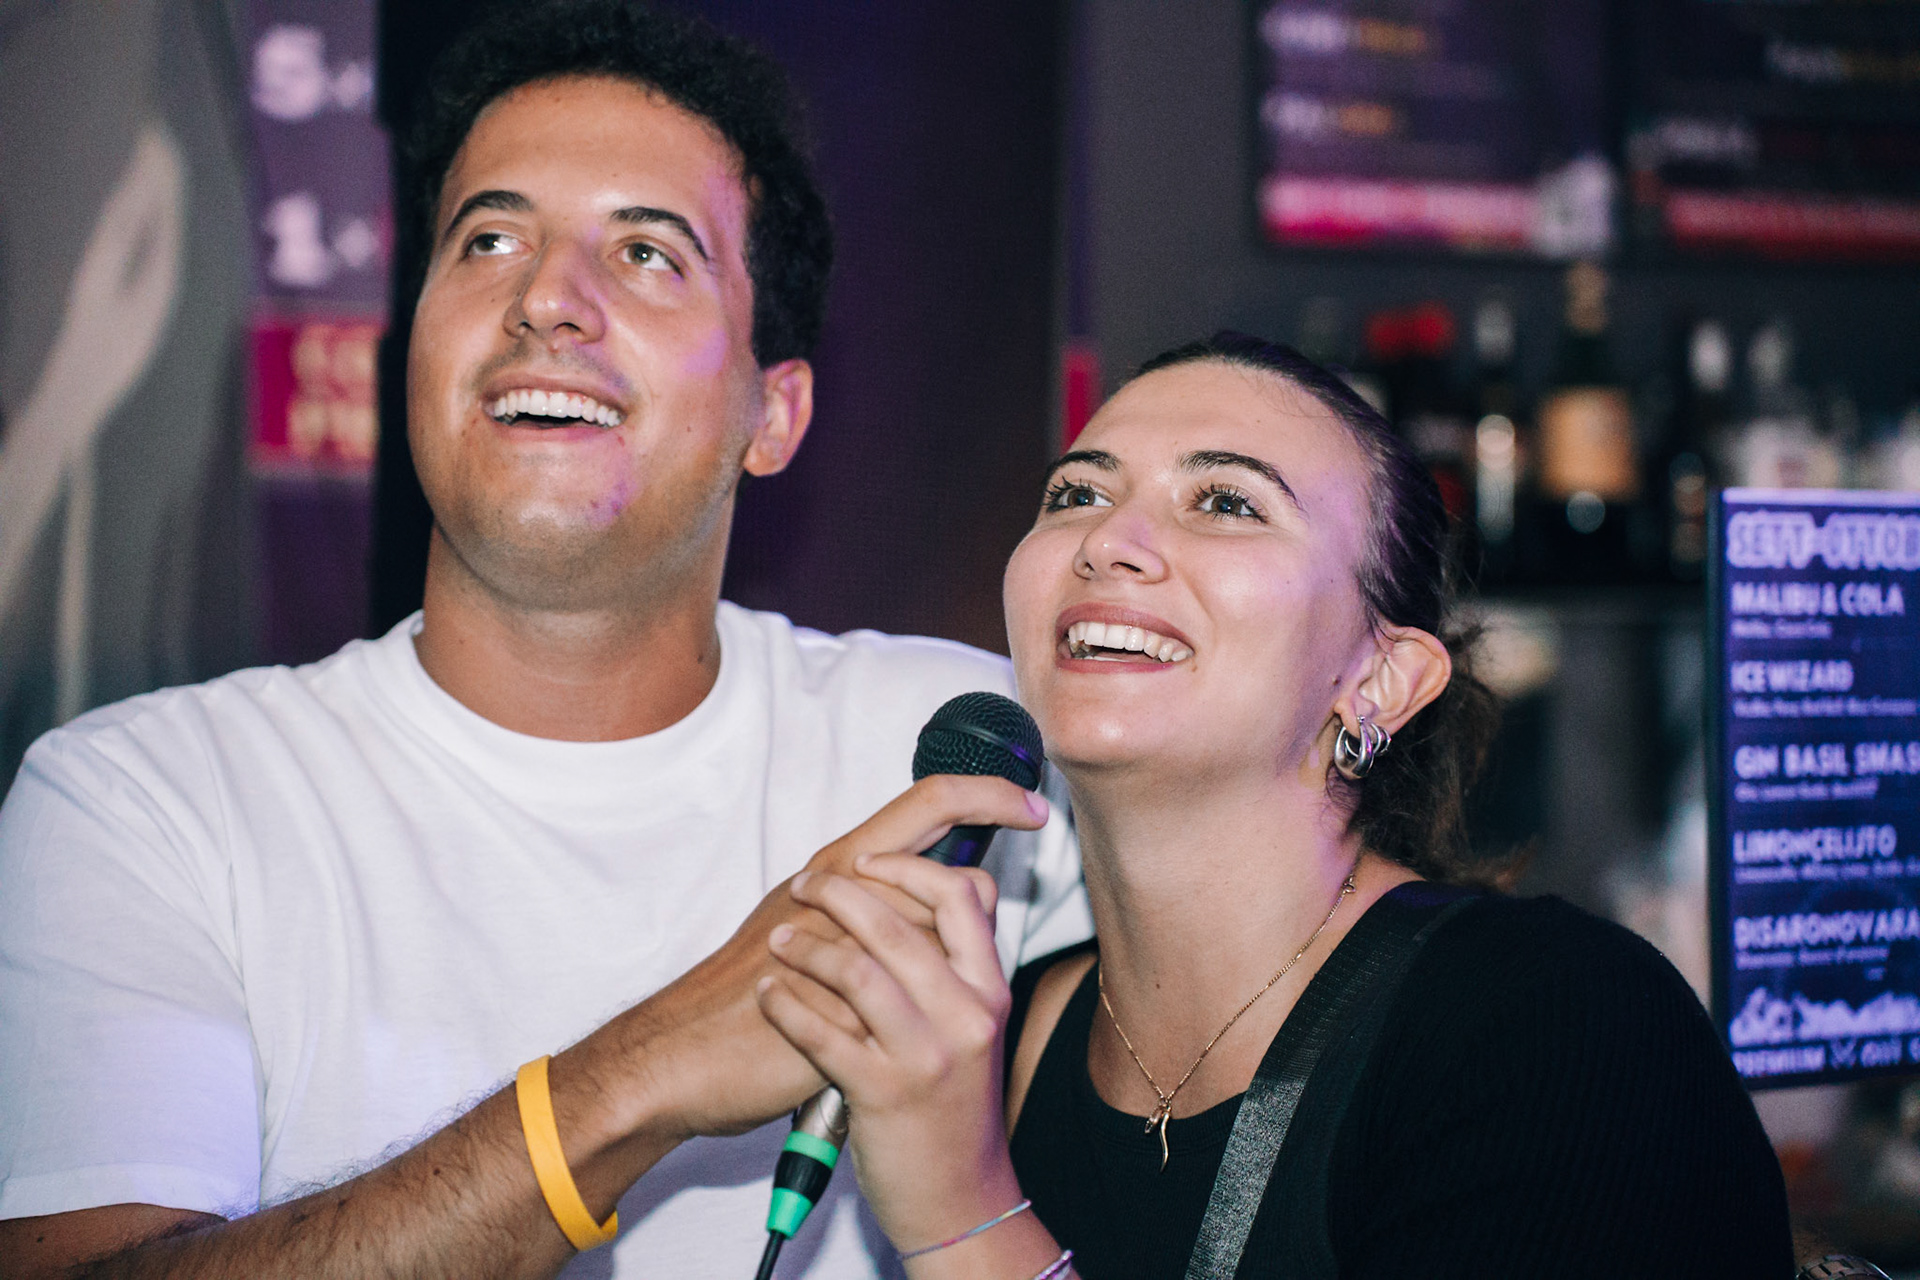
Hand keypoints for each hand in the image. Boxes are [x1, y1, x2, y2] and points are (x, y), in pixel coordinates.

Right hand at [614, 776, 1045, 1145]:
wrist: (688, 1051)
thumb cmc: (754, 986)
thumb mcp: (818, 926)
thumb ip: (880, 905)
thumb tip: (950, 900)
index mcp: (842, 862)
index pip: (932, 801)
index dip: (990, 794)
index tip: (1034, 806)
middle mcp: (846, 887)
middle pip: (951, 878)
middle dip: (967, 925)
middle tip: (963, 940)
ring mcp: (843, 940)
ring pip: (935, 938)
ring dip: (933, 973)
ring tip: (901, 1002)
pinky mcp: (837, 999)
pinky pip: (899, 1000)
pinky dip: (902, 1016)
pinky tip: (885, 1033)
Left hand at [755, 851, 1027, 1254]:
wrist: (958, 1196)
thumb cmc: (951, 1103)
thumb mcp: (972, 1026)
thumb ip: (955, 964)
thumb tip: (932, 887)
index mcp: (988, 989)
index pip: (962, 894)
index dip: (909, 865)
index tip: (868, 861)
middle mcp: (966, 1016)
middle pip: (899, 921)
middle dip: (839, 891)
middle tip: (806, 885)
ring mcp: (926, 1056)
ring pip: (857, 969)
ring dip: (805, 945)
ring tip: (779, 940)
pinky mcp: (883, 1095)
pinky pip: (822, 1033)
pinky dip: (786, 1004)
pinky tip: (769, 994)